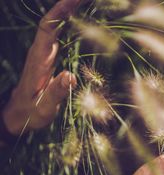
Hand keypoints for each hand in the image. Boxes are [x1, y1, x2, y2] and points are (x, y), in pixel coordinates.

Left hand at [2, 0, 80, 134]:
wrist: (18, 114)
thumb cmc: (31, 113)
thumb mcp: (44, 107)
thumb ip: (56, 92)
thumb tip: (70, 76)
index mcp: (38, 61)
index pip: (47, 29)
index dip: (60, 13)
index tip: (75, 0)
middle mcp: (40, 52)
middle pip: (52, 22)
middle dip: (68, 6)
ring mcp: (44, 54)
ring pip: (56, 26)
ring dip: (69, 12)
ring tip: (86, 3)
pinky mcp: (49, 58)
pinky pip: (59, 35)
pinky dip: (69, 24)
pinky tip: (80, 20)